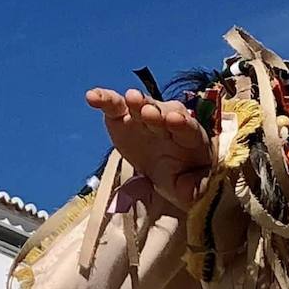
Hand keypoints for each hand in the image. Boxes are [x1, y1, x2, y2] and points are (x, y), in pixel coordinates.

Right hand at [86, 87, 212, 209]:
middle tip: (148, 111)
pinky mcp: (123, 118)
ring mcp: (145, 117)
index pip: (189, 128)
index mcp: (191, 138)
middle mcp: (169, 121)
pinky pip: (114, 106)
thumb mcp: (190, 189)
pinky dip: (104, 99)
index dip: (182, 124)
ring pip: (142, 106)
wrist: (165, 171)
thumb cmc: (182, 178)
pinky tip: (92, 97)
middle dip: (157, 112)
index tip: (176, 120)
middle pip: (165, 113)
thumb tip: (196, 191)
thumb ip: (195, 188)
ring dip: (136, 101)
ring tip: (129, 97)